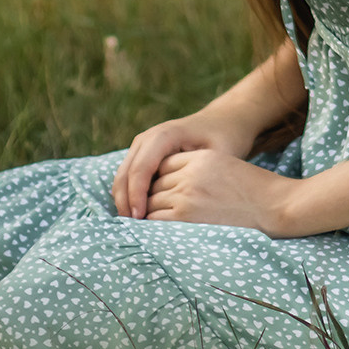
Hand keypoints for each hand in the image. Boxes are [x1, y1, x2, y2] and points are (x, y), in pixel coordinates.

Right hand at [114, 113, 255, 218]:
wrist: (223, 121)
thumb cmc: (225, 138)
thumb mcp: (219, 156)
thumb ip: (201, 175)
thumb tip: (184, 204)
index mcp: (165, 135)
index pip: (141, 168)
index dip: (137, 195)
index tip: (141, 219)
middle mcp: (148, 137)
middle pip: (126, 172)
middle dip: (125, 201)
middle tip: (132, 227)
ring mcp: (143, 144)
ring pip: (122, 175)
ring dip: (124, 199)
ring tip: (134, 224)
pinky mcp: (143, 153)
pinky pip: (129, 175)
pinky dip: (129, 193)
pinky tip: (139, 213)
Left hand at [145, 148, 296, 232]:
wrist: (275, 206)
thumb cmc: (255, 191)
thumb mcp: (226, 167)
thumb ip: (198, 170)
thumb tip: (173, 186)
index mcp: (201, 157)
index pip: (163, 165)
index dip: (159, 180)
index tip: (158, 194)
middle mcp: (190, 172)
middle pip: (154, 183)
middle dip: (151, 197)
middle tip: (151, 212)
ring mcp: (186, 193)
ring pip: (150, 201)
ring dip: (150, 212)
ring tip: (154, 224)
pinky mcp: (185, 215)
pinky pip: (154, 218)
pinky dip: (152, 225)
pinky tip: (158, 232)